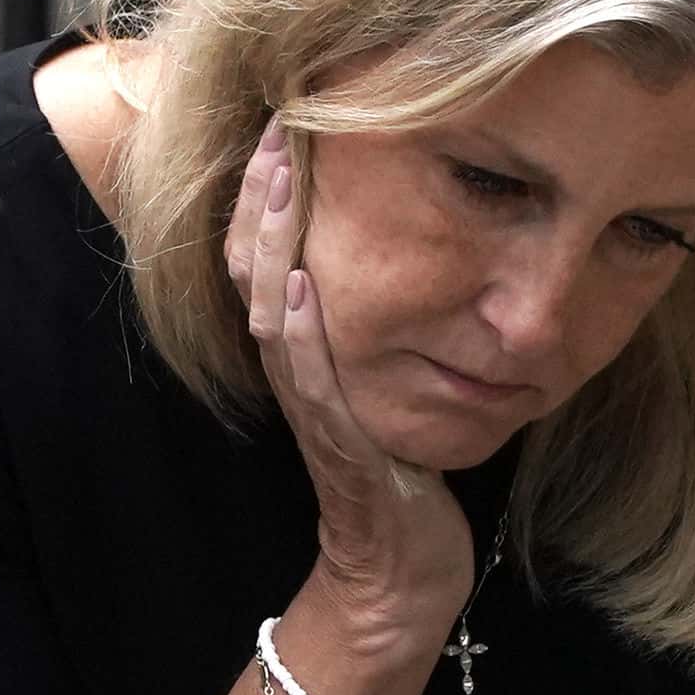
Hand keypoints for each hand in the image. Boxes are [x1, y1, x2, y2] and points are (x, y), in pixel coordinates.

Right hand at [228, 117, 473, 649]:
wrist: (402, 576)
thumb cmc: (409, 480)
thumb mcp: (400, 387)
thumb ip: (396, 332)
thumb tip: (438, 263)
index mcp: (310, 354)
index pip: (273, 254)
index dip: (272, 189)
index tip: (286, 119)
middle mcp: (299, 372)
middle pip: (255, 265)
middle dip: (264, 191)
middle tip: (275, 120)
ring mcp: (313, 406)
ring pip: (271, 307)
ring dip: (273, 237)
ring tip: (280, 174)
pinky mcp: (338, 441)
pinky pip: (308, 377)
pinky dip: (298, 328)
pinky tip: (297, 281)